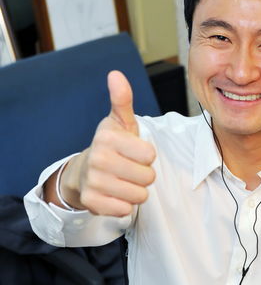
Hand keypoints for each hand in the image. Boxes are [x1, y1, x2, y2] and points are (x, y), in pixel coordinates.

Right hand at [57, 70, 155, 214]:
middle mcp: (98, 159)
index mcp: (107, 137)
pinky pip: (125, 210)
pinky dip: (124, 205)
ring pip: (139, 195)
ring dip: (136, 191)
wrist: (85, 172)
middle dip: (144, 175)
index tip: (134, 152)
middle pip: (148, 177)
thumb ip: (122, 99)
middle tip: (129, 169)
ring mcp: (93, 181)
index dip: (147, 156)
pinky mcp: (92, 202)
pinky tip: (115, 195)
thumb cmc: (112, 146)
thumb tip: (116, 75)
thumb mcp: (119, 122)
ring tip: (123, 181)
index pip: (150, 154)